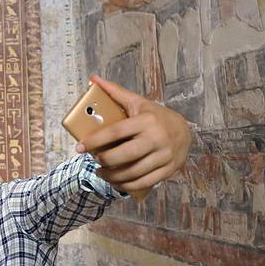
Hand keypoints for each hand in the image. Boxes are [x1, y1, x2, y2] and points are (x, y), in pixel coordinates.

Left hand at [76, 75, 190, 190]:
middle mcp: (156, 138)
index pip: (115, 132)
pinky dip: (126, 186)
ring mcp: (163, 156)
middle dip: (104, 161)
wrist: (185, 131)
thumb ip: (116, 92)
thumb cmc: (155, 116)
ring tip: (101, 173)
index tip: (80, 147)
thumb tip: (93, 79)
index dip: (95, 141)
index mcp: (146, 120)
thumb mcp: (138, 102)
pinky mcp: (168, 170)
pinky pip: (143, 182)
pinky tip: (115, 182)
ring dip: (112, 176)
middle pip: (123, 155)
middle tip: (94, 160)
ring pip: (132, 172)